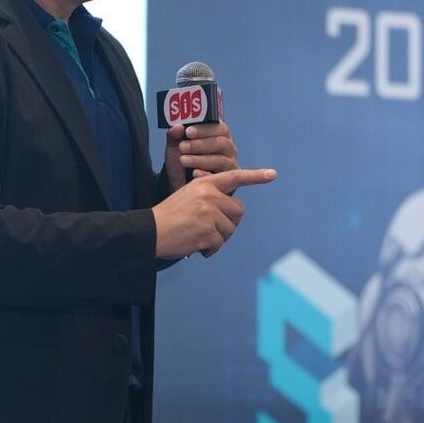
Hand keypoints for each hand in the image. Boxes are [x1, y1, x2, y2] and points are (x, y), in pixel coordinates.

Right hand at [152, 166, 276, 259]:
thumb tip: (233, 211)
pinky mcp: (207, 232)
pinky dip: (210, 249)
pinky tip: (197, 246)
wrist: (150, 230)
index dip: (255, 176)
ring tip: (199, 237)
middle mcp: (209, 196)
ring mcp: (209, 214)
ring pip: (229, 229)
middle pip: (238, 211)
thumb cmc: (169, 215)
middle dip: (228, 222)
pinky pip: (219, 244)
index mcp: (205, 184)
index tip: (272, 174)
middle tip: (211, 229)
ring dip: (218, 238)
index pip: (234, 177)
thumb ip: (210, 197)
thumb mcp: (188, 195)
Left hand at [163, 120, 238, 192]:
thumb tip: (177, 127)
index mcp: (219, 136)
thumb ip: (174, 137)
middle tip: (182, 147)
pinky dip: (205, 175)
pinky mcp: (227, 182)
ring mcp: (230, 166)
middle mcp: (228, 150)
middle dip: (201, 144)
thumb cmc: (181, 163)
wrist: (180, 186)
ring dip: (200, 159)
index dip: (204, 129)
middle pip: (222, 143)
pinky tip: (194, 174)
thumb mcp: (174, 149)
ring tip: (183, 160)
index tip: (188, 132)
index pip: (220, 128)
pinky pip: (220, 179)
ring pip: (221, 160)